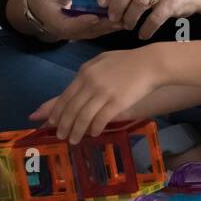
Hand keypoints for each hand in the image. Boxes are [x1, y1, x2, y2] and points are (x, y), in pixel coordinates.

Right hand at [27, 0, 121, 41]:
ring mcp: (73, 34)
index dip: (84, 21)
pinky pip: (95, 32)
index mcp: (55, 21)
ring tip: (126, 21)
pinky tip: (120, 23)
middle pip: (86, 31)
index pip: (70, 25)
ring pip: (93, 33)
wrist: (37, 4)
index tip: (97, 16)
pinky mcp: (80, 32)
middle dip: (104, 26)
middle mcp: (65, 32)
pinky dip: (108, 28)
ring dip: (109, 28)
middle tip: (121, 19)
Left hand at [29, 49, 161, 143]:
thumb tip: (76, 85)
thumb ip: (88, 72)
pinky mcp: (116, 102)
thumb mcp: (102, 61)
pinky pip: (100, 120)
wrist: (150, 63)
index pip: (65, 96)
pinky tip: (93, 134)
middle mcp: (90, 83)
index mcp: (85, 72)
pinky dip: (94, 129)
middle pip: (71, 108)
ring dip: (76, 131)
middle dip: (63, 125)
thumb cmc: (127, 61)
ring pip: (83, 117)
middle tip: (59, 136)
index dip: (56, 112)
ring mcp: (103, 93)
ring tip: (72, 140)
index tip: (50, 122)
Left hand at [97, 0, 200, 39]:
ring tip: (128, 26)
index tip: (101, 3)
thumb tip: (104, 5)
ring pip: (140, 2)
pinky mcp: (172, 3)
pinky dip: (146, 29)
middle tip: (112, 18)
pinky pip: (155, 18)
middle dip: (116, 6)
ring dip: (130, 18)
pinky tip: (143, 34)